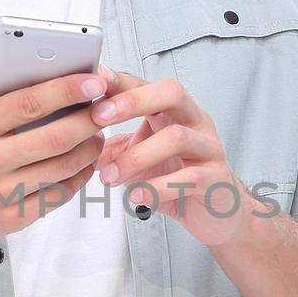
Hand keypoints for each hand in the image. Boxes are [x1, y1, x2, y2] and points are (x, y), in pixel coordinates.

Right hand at [0, 58, 108, 246]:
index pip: (28, 103)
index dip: (66, 90)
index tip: (92, 80)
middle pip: (55, 137)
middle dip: (89, 119)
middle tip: (105, 107)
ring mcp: (2, 193)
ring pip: (63, 166)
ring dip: (89, 147)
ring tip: (97, 132)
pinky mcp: (15, 217)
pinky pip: (59, 195)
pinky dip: (80, 176)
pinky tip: (85, 161)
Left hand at [89, 64, 254, 248]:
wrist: (217, 213)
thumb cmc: (178, 178)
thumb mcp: (142, 158)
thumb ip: (117, 146)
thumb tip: (80, 138)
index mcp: (177, 112)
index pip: (149, 85)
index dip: (122, 83)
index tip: (93, 83)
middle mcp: (197, 122)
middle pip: (172, 94)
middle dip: (133, 101)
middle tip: (98, 117)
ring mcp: (210, 148)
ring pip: (177, 138)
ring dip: (137, 156)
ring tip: (109, 177)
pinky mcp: (217, 179)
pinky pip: (189, 177)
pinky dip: (158, 187)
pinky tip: (136, 196)